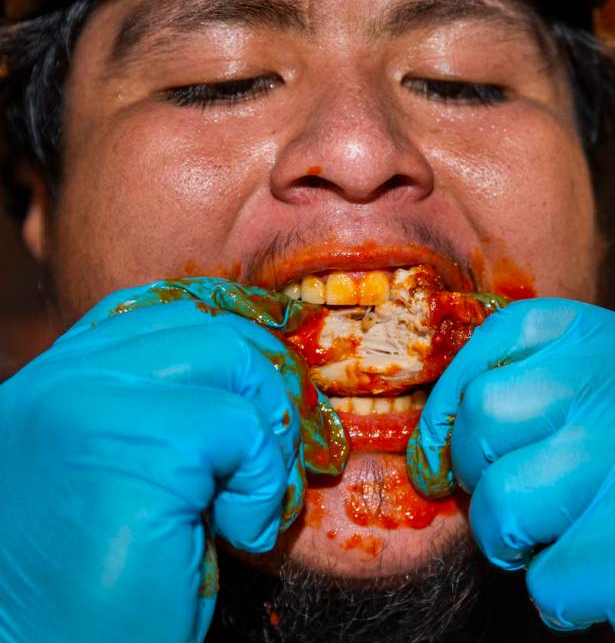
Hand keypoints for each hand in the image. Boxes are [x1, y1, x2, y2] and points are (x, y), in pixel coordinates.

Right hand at [0, 278, 346, 642]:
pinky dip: (266, 483)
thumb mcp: (120, 471)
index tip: (265, 384)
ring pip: (231, 356)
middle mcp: (61, 379)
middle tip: (274, 451)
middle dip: (262, 382)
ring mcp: (91, 403)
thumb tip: (251, 366)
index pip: (157, 311)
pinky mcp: (139, 446)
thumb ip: (156, 407)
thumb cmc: (91, 586)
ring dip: (267, 433)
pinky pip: (244, 428)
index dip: (227, 334)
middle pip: (202, 323)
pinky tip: (240, 533)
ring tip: (251, 500)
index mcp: (54, 382)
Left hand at [406, 299, 614, 641]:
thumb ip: (553, 386)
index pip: (500, 341)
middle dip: (473, 472)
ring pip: (503, 506)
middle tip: (504, 498)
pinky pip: (548, 581)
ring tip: (560, 540)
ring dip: (513, 541)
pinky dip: (566, 593)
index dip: (453, 396)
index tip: (440, 442)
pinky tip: (611, 576)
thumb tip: (446, 434)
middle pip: (483, 420)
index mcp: (613, 342)